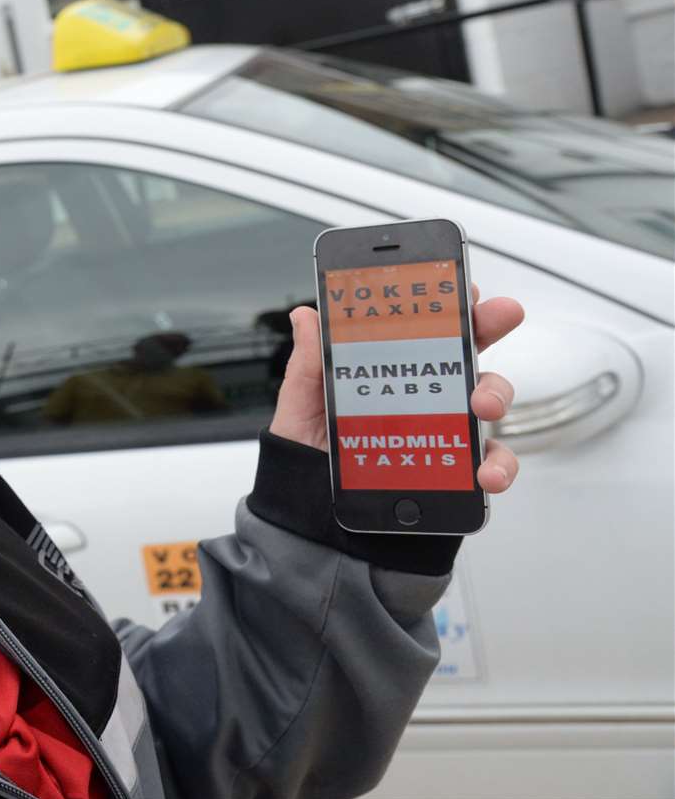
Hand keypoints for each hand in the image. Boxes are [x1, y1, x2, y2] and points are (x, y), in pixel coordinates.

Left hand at [268, 284, 524, 492]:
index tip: (463, 284)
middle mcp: (423, 394)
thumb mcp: (300, 405)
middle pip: (465, 352)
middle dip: (488, 326)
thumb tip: (305, 315)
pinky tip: (485, 471)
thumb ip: (308, 363)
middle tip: (499, 315)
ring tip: (482, 404)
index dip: (446, 302)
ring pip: (486, 400)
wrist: (312, 515)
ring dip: (495, 394)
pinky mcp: (456, 470)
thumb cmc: (308, 454)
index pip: (422, 328)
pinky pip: (489, 463)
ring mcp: (444, 429)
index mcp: (387, 370)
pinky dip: (498, 465)